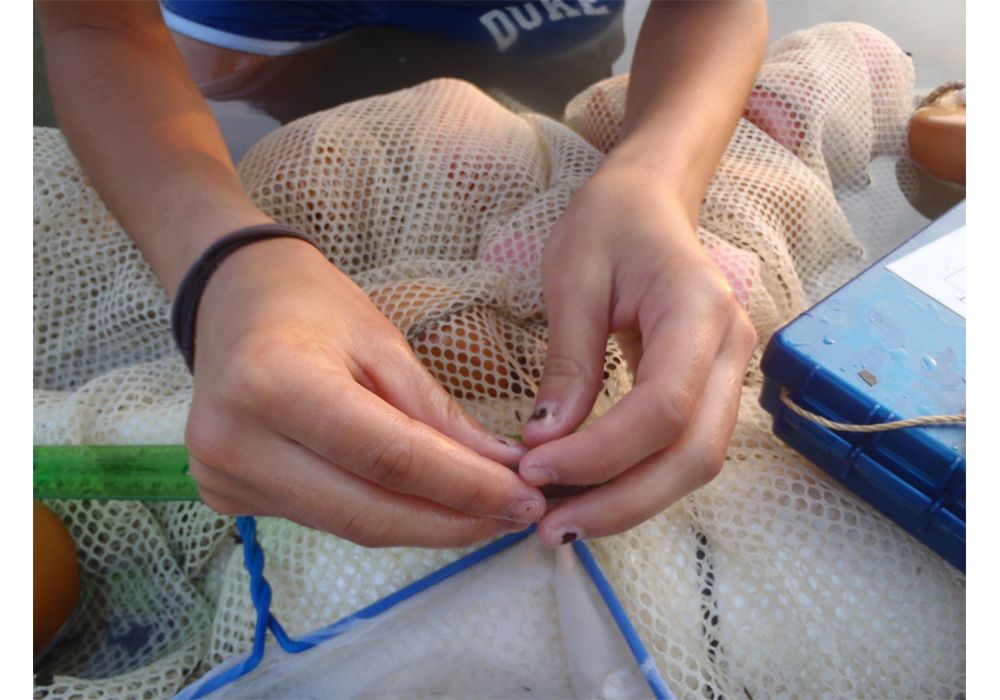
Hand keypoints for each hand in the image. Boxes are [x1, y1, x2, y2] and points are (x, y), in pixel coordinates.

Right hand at [184, 237, 545, 547]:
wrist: (232, 296)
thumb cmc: (310, 304)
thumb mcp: (383, 343)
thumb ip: (438, 414)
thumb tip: (503, 472)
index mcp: (276, 383)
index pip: (389, 458)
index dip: (464, 488)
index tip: (523, 499)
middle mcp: (237, 440)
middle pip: (367, 512)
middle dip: (452, 522)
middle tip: (515, 516)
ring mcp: (221, 475)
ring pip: (348, 526)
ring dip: (424, 526)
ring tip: (483, 514)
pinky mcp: (224, 496)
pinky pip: (324, 519)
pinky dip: (381, 516)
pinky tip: (422, 505)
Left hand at [518, 164, 756, 545]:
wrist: (649, 201)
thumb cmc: (608, 224)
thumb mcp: (572, 279)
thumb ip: (567, 361)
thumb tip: (545, 444)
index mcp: (698, 309)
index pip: (662, 407)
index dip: (601, 454)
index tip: (534, 471)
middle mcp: (732, 348)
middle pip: (695, 454)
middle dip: (622, 502)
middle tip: (550, 527)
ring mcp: (730, 371)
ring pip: (696, 463)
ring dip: (631, 502)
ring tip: (562, 520)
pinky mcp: (711, 388)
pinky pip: (684, 449)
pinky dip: (639, 481)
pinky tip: (588, 494)